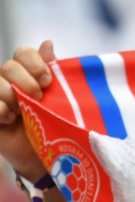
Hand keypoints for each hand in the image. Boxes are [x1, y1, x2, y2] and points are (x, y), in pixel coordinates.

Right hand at [0, 41, 55, 181]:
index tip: (48, 81)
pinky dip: (0, 109)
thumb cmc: (57, 126)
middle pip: (9, 66)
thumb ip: (54, 72)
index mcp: (29, 74)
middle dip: (25, 82)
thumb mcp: (61, 99)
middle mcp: (11, 82)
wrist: (49, 158)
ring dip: (12, 97)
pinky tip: (9, 119)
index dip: (34, 64)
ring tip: (23, 112)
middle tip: (38, 98)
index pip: (24, 53)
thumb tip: (47, 43)